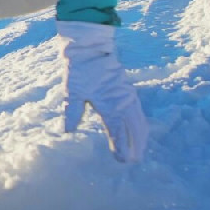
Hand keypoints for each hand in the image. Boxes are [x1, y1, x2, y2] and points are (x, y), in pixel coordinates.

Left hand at [58, 21, 147, 162]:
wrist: (92, 46)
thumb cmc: (81, 68)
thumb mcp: (72, 90)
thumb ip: (73, 111)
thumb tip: (69, 131)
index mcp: (110, 105)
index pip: (118, 132)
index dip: (121, 147)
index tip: (122, 161)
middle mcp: (123, 102)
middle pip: (135, 129)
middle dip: (136, 146)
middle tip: (133, 162)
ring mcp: (129, 96)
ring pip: (140, 121)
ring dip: (141, 137)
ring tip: (140, 152)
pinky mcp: (129, 90)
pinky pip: (139, 112)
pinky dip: (141, 125)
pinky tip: (139, 131)